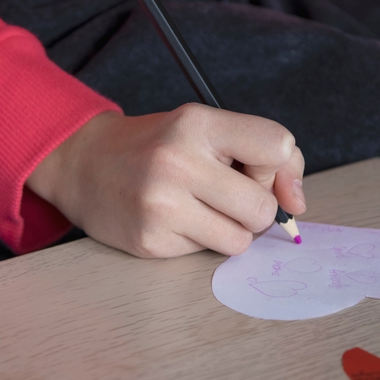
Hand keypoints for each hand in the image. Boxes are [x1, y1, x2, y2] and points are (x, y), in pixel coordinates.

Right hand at [27, 104, 305, 257]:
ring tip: (198, 210)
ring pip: (239, 241)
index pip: (277, 145)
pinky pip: (205, 255)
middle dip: (253, 210)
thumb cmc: (156, 147)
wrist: (83, 164)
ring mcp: (161, 205)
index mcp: (197, 123)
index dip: (282, 169)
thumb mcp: (203, 129)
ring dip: (229, 231)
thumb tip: (297, 205)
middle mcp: (178, 162)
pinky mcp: (150, 241)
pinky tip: (172, 221)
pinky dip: (197, 241)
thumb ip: (259, 153)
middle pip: (262, 208)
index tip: (265, 176)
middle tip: (224, 196)